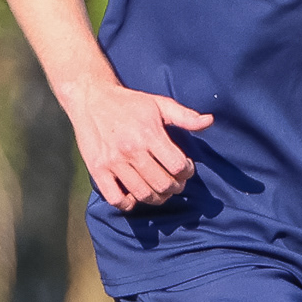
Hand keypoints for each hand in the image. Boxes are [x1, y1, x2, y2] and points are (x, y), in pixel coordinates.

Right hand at [72, 81, 212, 209]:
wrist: (91, 98)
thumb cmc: (130, 103)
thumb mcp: (159, 103)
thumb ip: (185, 116)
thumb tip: (210, 120)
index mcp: (149, 134)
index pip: (177, 166)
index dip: (187, 171)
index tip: (186, 167)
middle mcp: (131, 150)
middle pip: (162, 184)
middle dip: (176, 187)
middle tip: (176, 183)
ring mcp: (113, 162)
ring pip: (142, 194)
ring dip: (157, 198)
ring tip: (161, 191)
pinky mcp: (97, 170)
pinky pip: (116, 199)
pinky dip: (128, 203)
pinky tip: (135, 194)